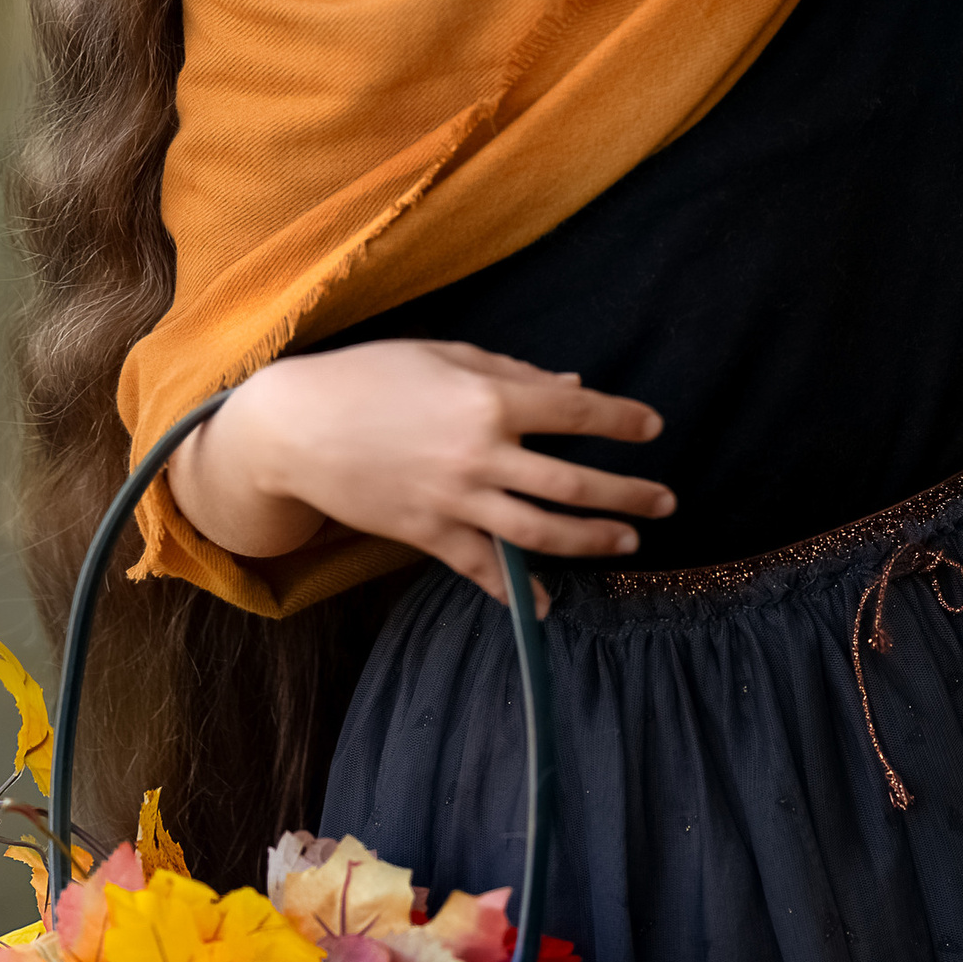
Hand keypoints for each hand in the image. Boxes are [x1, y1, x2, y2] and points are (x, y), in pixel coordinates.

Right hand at [170, 341, 673, 606]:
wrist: (296, 427)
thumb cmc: (373, 375)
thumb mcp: (448, 356)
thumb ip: (514, 373)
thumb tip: (573, 388)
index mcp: (490, 399)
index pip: (577, 415)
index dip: (622, 422)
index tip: (653, 429)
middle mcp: (481, 455)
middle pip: (572, 484)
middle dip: (627, 495)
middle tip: (667, 501)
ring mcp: (455, 501)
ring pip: (539, 533)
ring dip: (591, 541)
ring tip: (627, 542)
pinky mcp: (427, 535)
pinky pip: (480, 570)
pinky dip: (515, 592)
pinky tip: (546, 605)